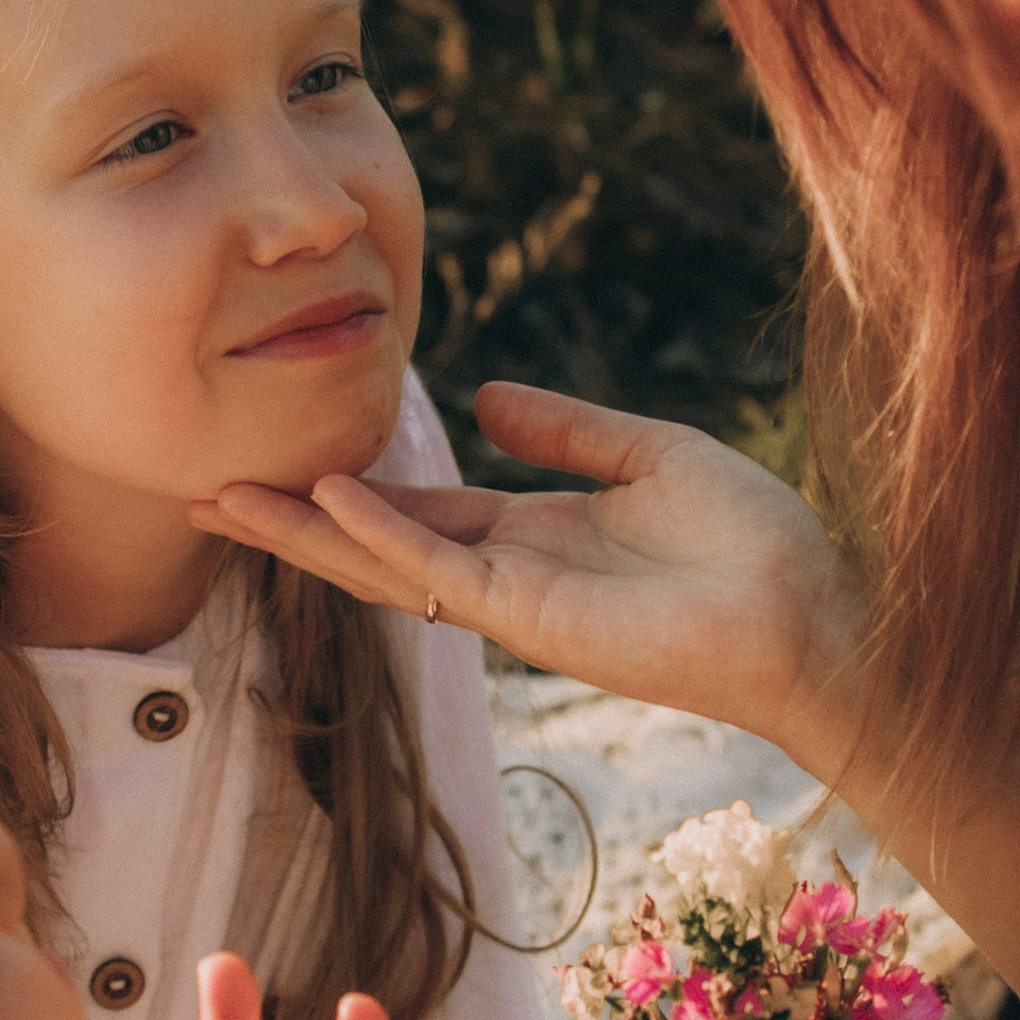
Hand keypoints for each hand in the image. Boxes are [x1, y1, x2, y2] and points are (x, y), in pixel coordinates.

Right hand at [189, 380, 870, 770]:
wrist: (811, 612)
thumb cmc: (752, 544)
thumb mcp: (648, 457)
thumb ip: (566, 430)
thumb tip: (483, 399)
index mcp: (536, 538)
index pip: (419, 511)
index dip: (349, 489)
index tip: (282, 464)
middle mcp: (509, 576)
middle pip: (376, 543)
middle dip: (294, 521)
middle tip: (208, 494)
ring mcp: (513, 603)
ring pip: (385, 563)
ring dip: (306, 533)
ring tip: (227, 499)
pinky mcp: (531, 620)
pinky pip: (438, 570)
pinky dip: (382, 532)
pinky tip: (329, 494)